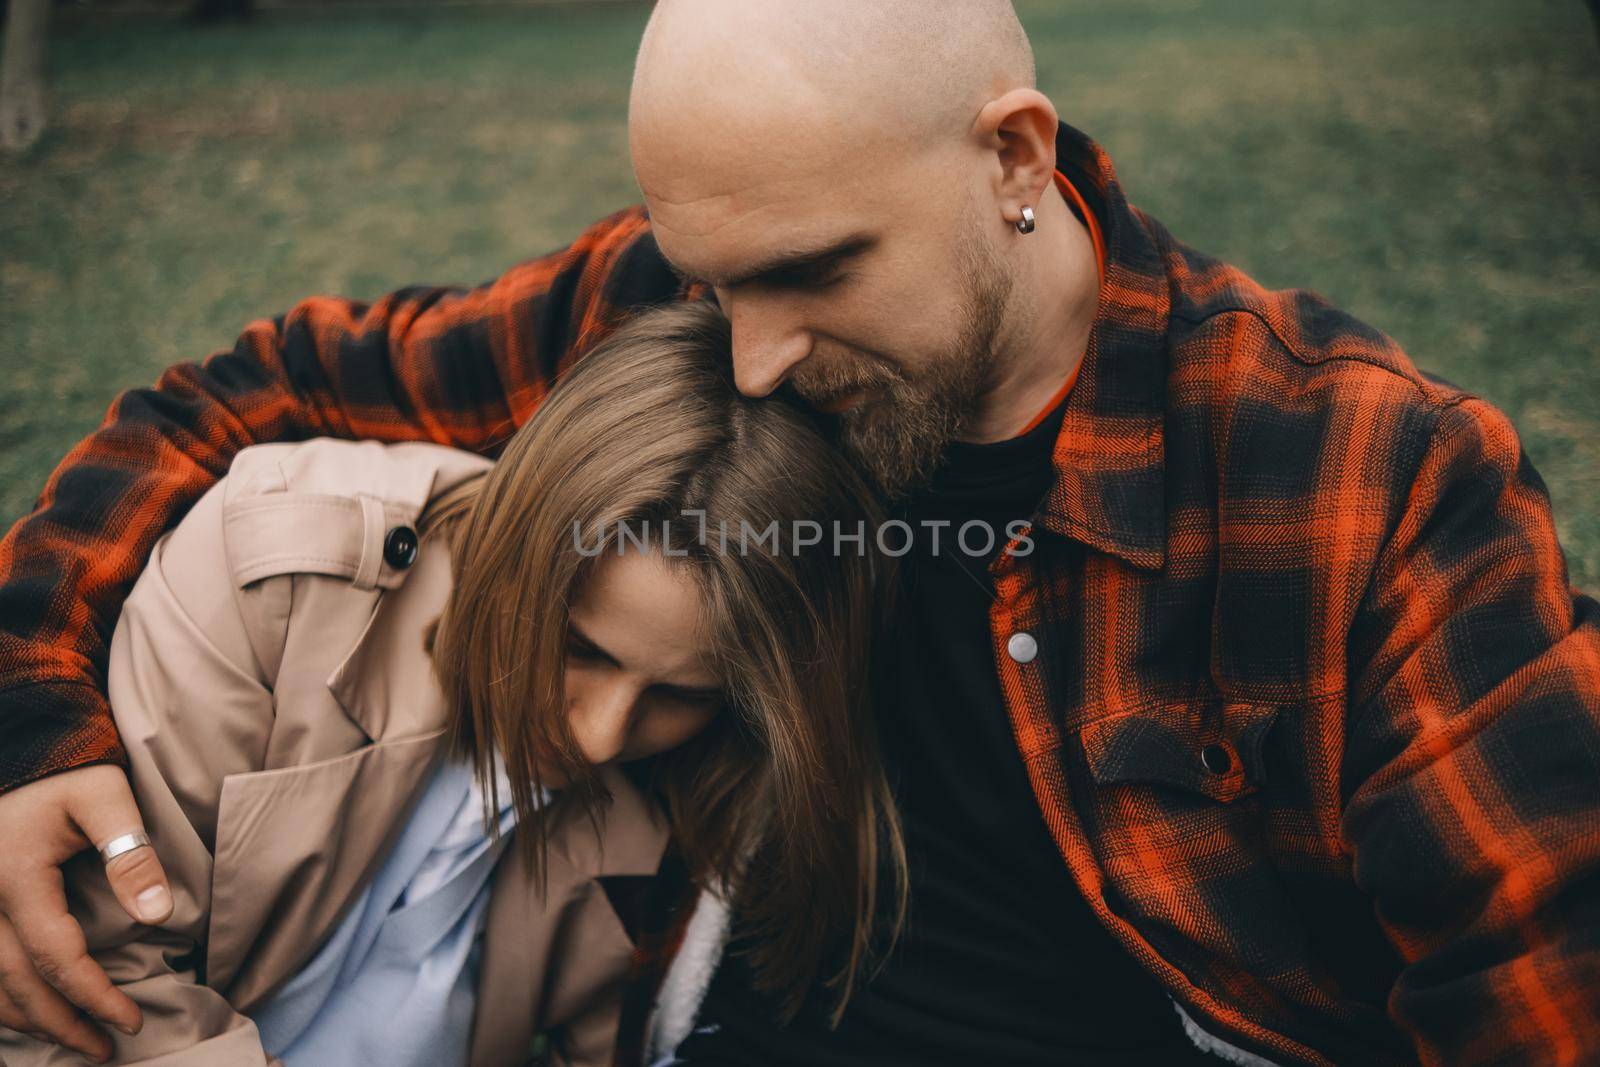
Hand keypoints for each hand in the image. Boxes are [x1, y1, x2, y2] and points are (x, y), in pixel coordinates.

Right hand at [0, 763, 173, 1060]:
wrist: (21, 753)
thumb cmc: (67, 771)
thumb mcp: (105, 796)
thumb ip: (131, 854)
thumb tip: (158, 915)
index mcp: (17, 879)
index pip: (56, 956)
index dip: (93, 994)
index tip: (130, 1020)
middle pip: (16, 984)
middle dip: (61, 1022)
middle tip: (106, 1047)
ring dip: (30, 1019)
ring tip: (76, 1041)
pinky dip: (5, 999)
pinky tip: (31, 1014)